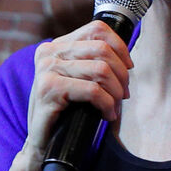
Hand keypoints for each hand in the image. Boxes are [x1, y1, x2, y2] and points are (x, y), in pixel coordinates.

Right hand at [26, 20, 132, 156]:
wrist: (42, 141)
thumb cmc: (65, 111)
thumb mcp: (78, 79)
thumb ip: (91, 63)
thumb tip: (126, 59)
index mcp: (56, 45)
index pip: (96, 29)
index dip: (120, 46)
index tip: (128, 68)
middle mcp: (48, 53)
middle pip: (102, 49)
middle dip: (121, 74)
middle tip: (123, 95)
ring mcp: (46, 70)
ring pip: (100, 69)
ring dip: (116, 92)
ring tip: (115, 107)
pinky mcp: (49, 89)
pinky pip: (93, 90)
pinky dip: (107, 104)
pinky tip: (106, 115)